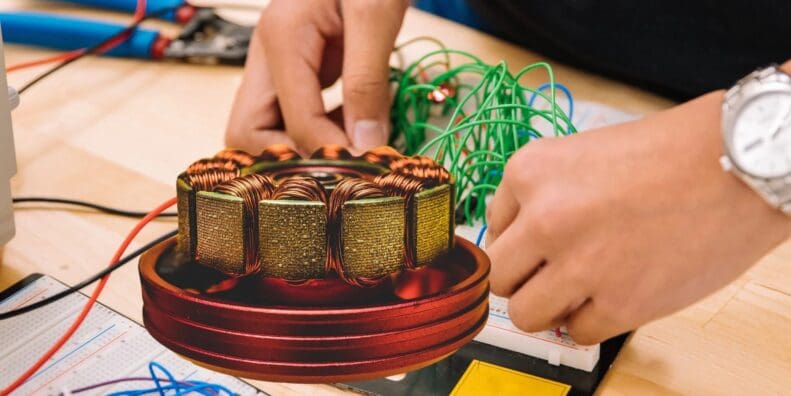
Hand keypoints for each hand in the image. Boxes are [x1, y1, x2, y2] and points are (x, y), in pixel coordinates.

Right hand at [226, 0, 407, 154]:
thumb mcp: (377, 16)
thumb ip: (368, 82)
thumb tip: (367, 145)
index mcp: (282, 38)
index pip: (291, 123)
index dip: (328, 153)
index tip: (368, 167)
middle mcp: (266, 54)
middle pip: (247, 133)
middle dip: (290, 159)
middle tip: (343, 166)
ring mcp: (275, 61)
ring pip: (261, 128)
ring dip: (301, 148)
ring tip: (353, 144)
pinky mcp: (292, 66)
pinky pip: (287, 115)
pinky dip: (315, 131)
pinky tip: (352, 124)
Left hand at [485, 91, 790, 344]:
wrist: (739, 164)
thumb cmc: (669, 153)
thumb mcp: (581, 154)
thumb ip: (541, 196)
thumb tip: (518, 243)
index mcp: (529, 172)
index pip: (493, 230)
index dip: (522, 240)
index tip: (545, 243)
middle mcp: (543, 219)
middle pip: (501, 278)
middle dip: (527, 278)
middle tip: (556, 272)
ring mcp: (579, 265)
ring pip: (526, 314)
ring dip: (550, 308)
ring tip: (581, 289)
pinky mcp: (619, 304)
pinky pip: (576, 332)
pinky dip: (591, 321)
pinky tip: (615, 295)